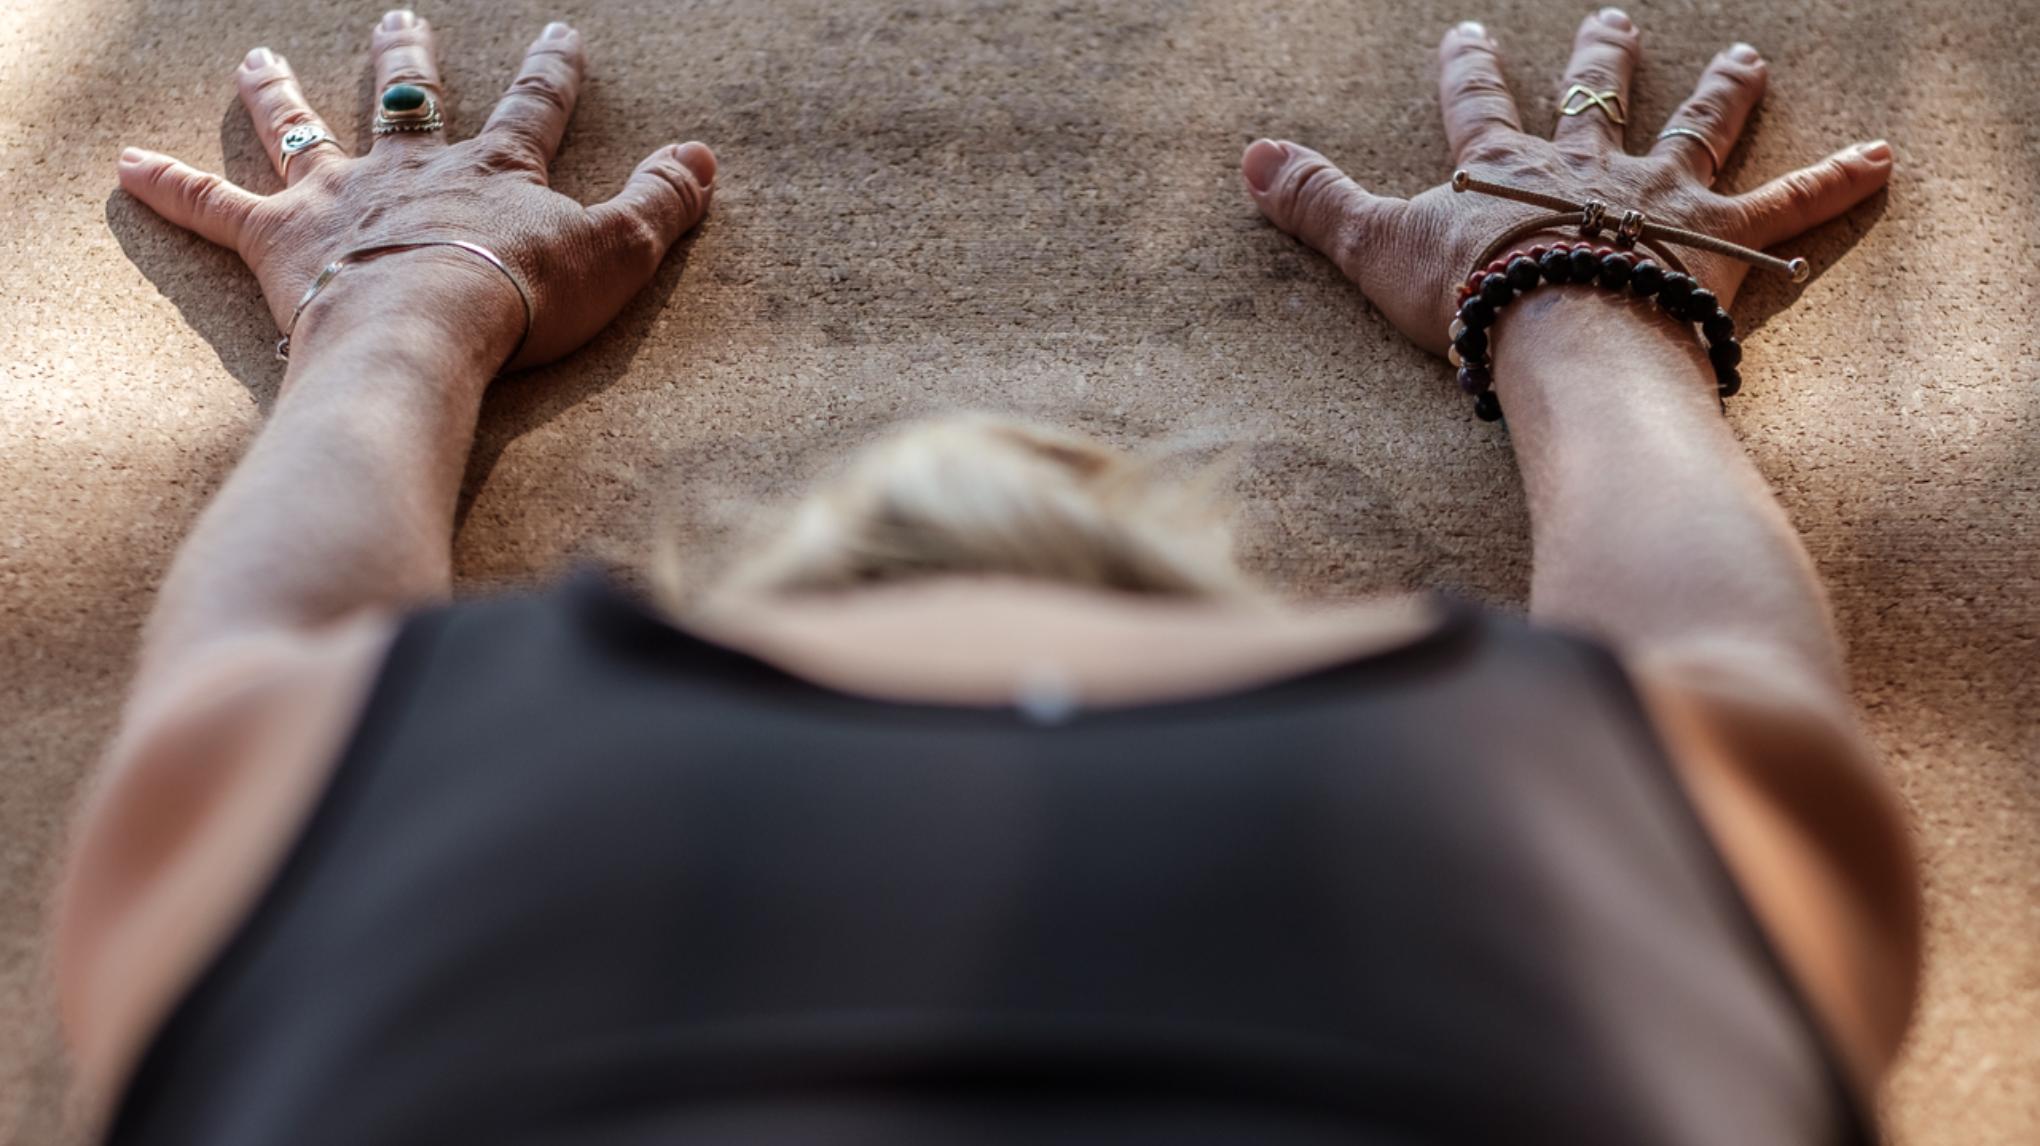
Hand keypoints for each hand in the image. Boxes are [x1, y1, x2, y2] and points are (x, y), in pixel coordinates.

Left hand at [115, 10, 715, 371]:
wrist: (429, 328)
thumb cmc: (526, 298)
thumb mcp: (619, 252)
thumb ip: (662, 204)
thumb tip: (705, 157)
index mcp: (493, 170)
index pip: (531, 108)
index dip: (551, 73)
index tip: (560, 36)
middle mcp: (410, 167)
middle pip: (408, 98)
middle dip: (408, 57)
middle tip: (401, 18)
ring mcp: (341, 198)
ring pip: (306, 130)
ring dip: (280, 94)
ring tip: (259, 61)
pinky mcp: (281, 241)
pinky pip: (216, 208)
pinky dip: (172, 187)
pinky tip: (123, 165)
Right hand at [1240, 10, 1891, 356]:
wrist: (1564, 334)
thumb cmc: (1472, 298)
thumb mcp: (1375, 248)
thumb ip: (1315, 205)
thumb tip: (1246, 158)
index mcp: (1505, 172)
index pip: (1479, 108)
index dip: (1469, 73)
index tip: (1467, 37)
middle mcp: (1588, 169)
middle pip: (1597, 101)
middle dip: (1604, 61)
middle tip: (1618, 22)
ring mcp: (1659, 199)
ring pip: (1697, 131)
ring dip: (1724, 95)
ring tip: (1749, 61)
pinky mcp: (1719, 243)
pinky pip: (1789, 212)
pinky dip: (1836, 184)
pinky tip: (1884, 160)